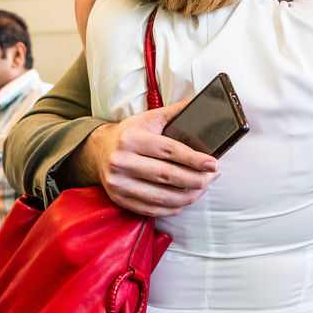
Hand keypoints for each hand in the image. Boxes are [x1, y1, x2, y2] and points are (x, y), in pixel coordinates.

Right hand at [95, 100, 219, 216]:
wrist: (99, 150)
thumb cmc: (130, 134)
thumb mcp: (149, 118)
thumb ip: (175, 112)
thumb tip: (203, 103)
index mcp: (130, 138)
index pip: (169, 150)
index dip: (194, 159)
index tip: (213, 164)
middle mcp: (121, 161)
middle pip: (167, 176)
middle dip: (196, 179)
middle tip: (212, 176)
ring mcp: (118, 183)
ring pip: (161, 197)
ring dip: (188, 196)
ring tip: (203, 188)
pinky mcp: (119, 199)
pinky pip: (151, 210)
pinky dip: (172, 208)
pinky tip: (185, 200)